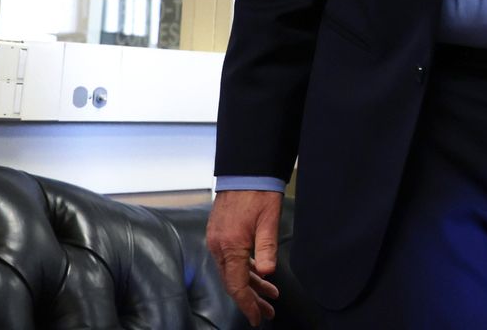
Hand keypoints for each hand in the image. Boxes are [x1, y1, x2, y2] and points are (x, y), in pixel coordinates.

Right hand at [207, 189, 283, 326]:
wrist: (245, 171)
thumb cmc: (258, 193)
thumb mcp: (269, 221)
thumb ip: (267, 248)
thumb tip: (267, 272)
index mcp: (230, 246)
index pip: (237, 285)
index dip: (247, 304)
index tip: (257, 318)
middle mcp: (219, 246)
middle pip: (233, 282)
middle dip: (250, 299)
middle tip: (267, 312)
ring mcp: (217, 240)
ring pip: (232, 271)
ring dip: (250, 285)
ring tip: (269, 295)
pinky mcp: (219, 234)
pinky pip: (230, 259)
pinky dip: (244, 270)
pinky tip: (258, 274)